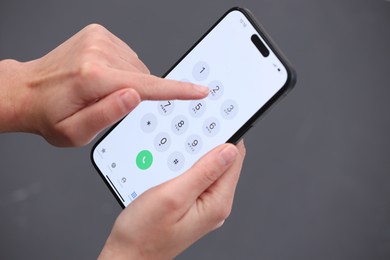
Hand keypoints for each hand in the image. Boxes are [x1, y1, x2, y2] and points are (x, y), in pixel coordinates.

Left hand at [0, 24, 207, 145]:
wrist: (28, 91)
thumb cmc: (50, 115)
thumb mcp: (74, 133)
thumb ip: (107, 115)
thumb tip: (135, 95)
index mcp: (92, 78)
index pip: (146, 85)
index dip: (177, 90)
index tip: (199, 91)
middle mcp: (96, 52)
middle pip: (142, 77)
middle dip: (133, 94)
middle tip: (105, 103)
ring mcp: (98, 39)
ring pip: (137, 66)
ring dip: (127, 80)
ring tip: (99, 90)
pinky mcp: (98, 34)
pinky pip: (127, 56)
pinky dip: (122, 68)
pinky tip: (100, 75)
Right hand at [99, 141, 245, 259]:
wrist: (128, 255)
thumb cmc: (144, 232)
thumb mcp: (174, 195)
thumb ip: (203, 172)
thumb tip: (228, 150)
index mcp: (216, 202)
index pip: (234, 159)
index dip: (228, 135)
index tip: (218, 118)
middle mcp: (214, 204)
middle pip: (222, 163)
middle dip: (209, 143)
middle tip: (192, 129)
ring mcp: (203, 205)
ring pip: (208, 168)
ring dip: (195, 154)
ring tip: (180, 145)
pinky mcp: (191, 204)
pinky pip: (196, 178)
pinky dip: (186, 165)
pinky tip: (173, 162)